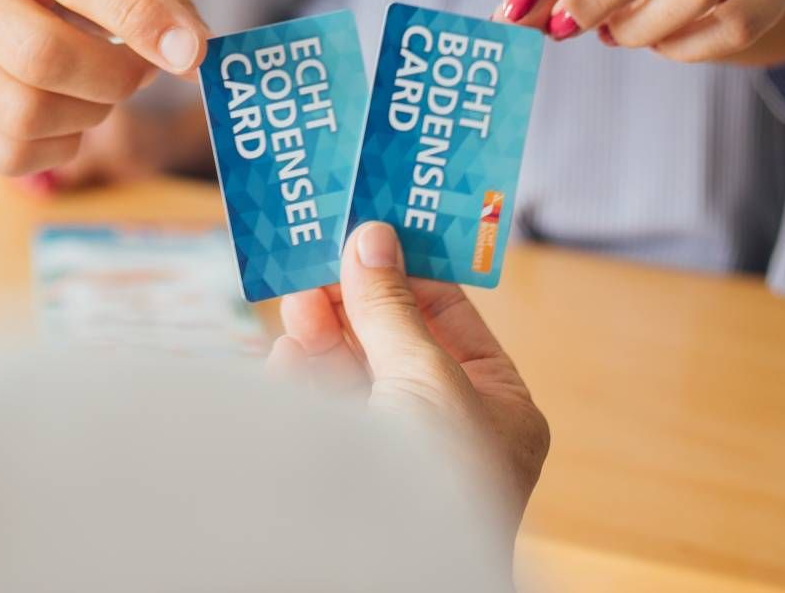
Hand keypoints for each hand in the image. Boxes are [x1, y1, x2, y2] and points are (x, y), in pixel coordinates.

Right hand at [0, 0, 207, 176]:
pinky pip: (7, 153)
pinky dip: (57, 147)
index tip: (192, 52)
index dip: (139, 15)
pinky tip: (65, 114)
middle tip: (145, 70)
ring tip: (100, 86)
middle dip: (117, 77)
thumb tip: (196, 50)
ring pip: (25, 114)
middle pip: (43, 56)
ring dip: (90, 114)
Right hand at [271, 222, 546, 522]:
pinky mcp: (345, 472)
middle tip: (315, 259)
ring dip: (322, 334)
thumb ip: (393, 306)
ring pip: (352, 372)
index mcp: (498, 407)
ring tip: (295, 305)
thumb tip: (372, 237)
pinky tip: (286, 360)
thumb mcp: (425, 375)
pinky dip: (303, 381)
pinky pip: (322, 411)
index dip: (412, 268)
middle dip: (353, 299)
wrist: (391, 570)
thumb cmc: (440, 479)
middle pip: (396, 339)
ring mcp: (395, 451)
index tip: (368, 225)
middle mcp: (450, 426)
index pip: (453, 318)